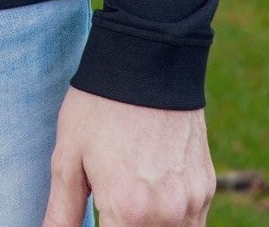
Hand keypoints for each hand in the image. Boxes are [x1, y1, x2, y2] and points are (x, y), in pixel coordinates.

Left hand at [41, 86, 215, 226]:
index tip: (99, 213)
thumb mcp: (69, 154)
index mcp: (127, 209)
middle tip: (111, 203)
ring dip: (148, 224)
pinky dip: (172, 219)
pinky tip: (152, 196)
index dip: (103, 226)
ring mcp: (191, 202)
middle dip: (123, 223)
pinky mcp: (207, 188)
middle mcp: (166, 213)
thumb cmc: (100, 104)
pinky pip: (192, 223)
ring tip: (130, 193)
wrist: (149, 58)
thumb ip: (62, 210)